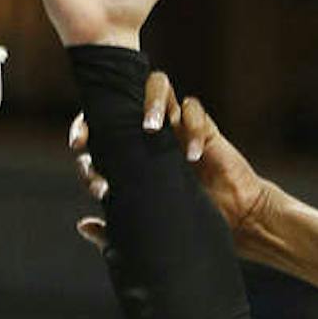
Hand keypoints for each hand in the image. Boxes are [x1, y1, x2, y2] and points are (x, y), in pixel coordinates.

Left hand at [71, 70, 280, 257]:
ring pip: (157, 87)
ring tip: (152, 128)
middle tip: (110, 131)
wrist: (237, 224)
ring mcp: (175, 127)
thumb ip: (114, 231)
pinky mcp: (203, 127)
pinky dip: (192, 128)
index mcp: (130, 154)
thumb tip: (83, 224)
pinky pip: (194, 109)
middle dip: (107, 110)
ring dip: (151, 102)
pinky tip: (193, 156)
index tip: (80, 151)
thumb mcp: (147, 231)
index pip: (99, 131)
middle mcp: (149, 135)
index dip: (84, 134)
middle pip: (121, 100)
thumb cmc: (193, 225)